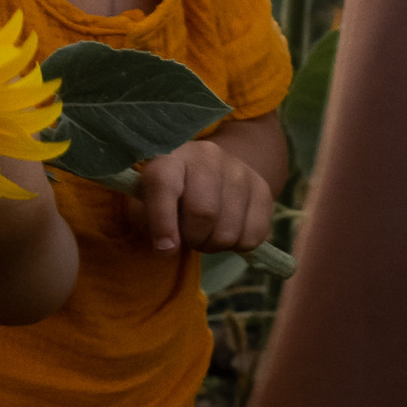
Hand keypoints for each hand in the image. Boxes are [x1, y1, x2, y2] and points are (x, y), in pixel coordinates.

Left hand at [134, 138, 275, 258]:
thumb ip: (144, 219)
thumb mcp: (144, 201)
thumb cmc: (168, 194)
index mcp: (170, 157)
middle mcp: (207, 157)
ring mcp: (239, 171)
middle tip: (185, 239)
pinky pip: (252, 236)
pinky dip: (236, 246)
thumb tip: (166, 245)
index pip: (164, 184)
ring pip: (228, 231)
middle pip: (203, 213)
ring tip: (204, 234)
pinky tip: (225, 230)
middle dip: (191, 239)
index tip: (165, 249)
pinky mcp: (262, 190)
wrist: (209, 173)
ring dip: (212, 245)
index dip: (162, 221)